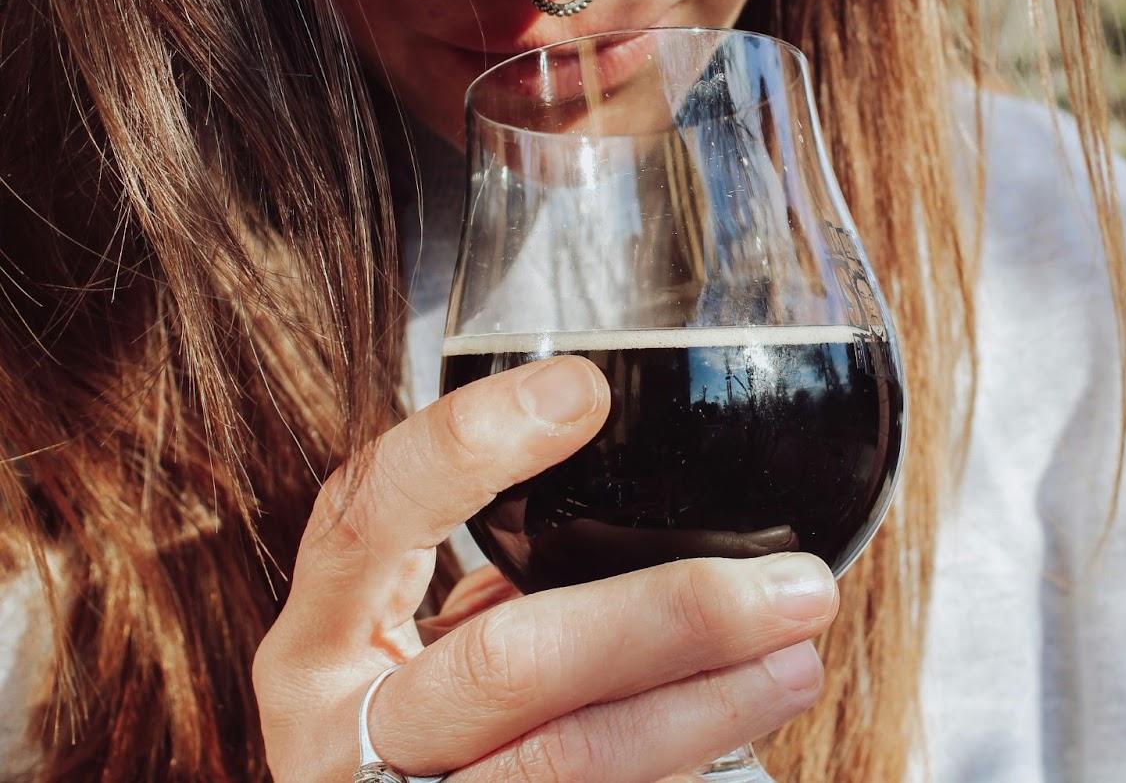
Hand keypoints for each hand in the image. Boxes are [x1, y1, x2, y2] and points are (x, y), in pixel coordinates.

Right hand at [253, 355, 837, 781]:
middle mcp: (337, 734)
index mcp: (315, 639)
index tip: (586, 393)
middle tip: (796, 588)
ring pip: (569, 761)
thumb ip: (495, 578)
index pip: (371, 514)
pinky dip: (681, 761)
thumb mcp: (411, 639)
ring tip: (796, 661)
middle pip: (510, 662)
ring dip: (708, 707)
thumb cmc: (406, 721)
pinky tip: (746, 724)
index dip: (469, 447)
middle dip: (672, 617)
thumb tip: (647, 486)